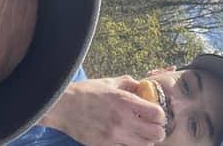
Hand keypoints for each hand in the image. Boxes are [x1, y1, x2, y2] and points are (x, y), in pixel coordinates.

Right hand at [41, 76, 166, 145]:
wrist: (63, 106)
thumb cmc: (86, 92)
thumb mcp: (109, 82)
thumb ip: (129, 83)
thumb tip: (142, 86)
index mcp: (125, 101)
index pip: (158, 114)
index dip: (160, 114)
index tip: (155, 113)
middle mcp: (123, 120)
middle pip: (157, 134)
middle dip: (158, 129)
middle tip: (152, 125)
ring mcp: (114, 135)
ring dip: (146, 140)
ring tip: (140, 133)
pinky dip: (131, 145)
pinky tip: (127, 138)